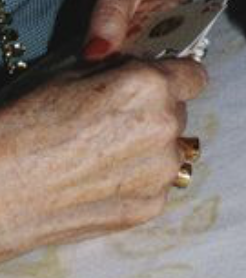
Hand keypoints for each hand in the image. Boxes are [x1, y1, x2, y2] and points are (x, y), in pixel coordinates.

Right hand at [0, 55, 207, 262]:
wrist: (0, 186)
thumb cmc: (25, 124)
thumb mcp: (71, 75)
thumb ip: (119, 72)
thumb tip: (140, 70)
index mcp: (149, 86)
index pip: (194, 76)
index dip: (175, 78)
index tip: (161, 84)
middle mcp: (165, 127)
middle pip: (179, 113)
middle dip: (156, 114)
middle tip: (113, 124)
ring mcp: (160, 172)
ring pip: (171, 151)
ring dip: (150, 150)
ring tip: (102, 157)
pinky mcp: (149, 206)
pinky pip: (156, 184)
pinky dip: (137, 181)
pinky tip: (99, 182)